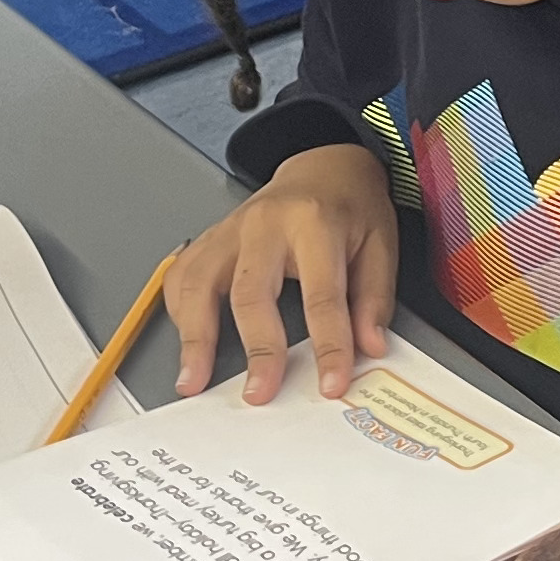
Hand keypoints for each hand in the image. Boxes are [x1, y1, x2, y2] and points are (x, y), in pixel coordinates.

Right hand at [167, 145, 396, 402]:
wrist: (323, 167)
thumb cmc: (351, 207)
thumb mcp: (381, 245)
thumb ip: (374, 298)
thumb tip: (369, 347)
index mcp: (316, 223)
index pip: (322, 295)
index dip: (328, 344)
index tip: (329, 383)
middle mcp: (265, 224)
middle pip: (252, 293)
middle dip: (256, 349)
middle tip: (258, 393)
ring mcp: (230, 230)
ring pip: (200, 284)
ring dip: (195, 337)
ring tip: (194, 380)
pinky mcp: (210, 238)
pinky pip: (182, 275)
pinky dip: (179, 312)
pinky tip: (187, 341)